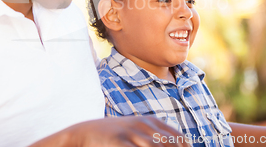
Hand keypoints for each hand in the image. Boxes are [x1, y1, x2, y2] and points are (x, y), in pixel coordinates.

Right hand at [67, 116, 190, 146]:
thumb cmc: (114, 135)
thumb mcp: (135, 130)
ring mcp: (131, 133)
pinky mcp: (120, 142)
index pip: (178, 139)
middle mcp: (142, 125)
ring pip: (155, 146)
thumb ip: (154, 136)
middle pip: (169, 144)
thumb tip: (180, 144)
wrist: (84, 133)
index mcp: (150, 122)